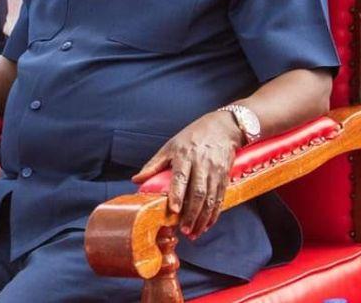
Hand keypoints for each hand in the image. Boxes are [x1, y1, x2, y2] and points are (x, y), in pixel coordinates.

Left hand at [132, 111, 242, 239]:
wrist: (222, 127)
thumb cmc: (191, 137)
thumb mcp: (170, 146)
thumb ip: (153, 165)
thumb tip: (135, 180)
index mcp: (185, 156)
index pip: (181, 177)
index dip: (177, 194)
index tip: (173, 210)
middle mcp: (202, 164)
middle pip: (198, 193)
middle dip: (191, 214)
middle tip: (184, 230)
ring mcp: (216, 171)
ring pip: (211, 199)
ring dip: (203, 218)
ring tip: (194, 233)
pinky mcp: (225, 177)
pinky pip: (220, 198)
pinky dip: (214, 213)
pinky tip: (208, 224)